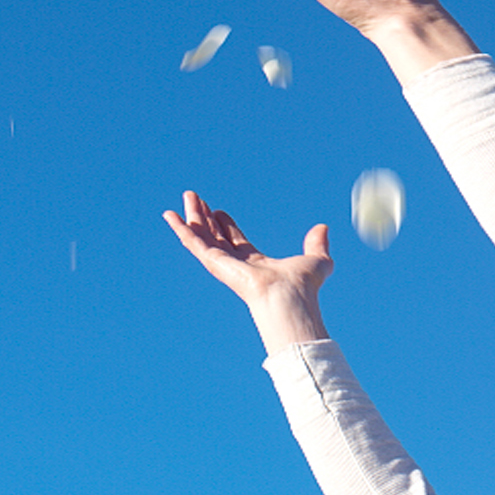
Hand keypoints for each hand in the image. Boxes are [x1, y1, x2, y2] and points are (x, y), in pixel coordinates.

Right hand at [164, 190, 331, 354]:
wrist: (289, 298)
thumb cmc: (303, 287)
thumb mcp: (315, 261)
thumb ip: (317, 245)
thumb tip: (323, 228)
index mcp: (255, 264)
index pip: (235, 242)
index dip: (226, 226)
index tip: (219, 211)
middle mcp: (236, 265)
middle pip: (215, 236)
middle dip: (206, 218)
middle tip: (196, 200)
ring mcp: (223, 264)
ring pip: (202, 236)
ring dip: (192, 217)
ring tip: (187, 197)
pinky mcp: (214, 263)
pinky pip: (193, 243)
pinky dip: (181, 229)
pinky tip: (171, 216)